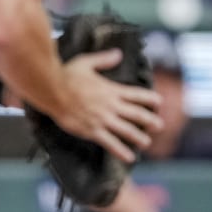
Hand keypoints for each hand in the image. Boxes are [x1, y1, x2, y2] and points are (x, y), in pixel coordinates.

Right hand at [55, 49, 162, 163]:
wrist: (52, 90)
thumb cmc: (66, 75)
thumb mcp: (86, 62)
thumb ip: (104, 59)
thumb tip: (119, 53)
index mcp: (111, 89)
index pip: (137, 94)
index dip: (150, 99)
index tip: (159, 102)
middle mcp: (111, 105)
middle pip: (137, 114)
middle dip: (150, 120)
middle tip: (160, 126)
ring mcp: (103, 119)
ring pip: (127, 130)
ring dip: (139, 137)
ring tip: (148, 143)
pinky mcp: (92, 130)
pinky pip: (110, 143)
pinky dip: (121, 151)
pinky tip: (130, 158)